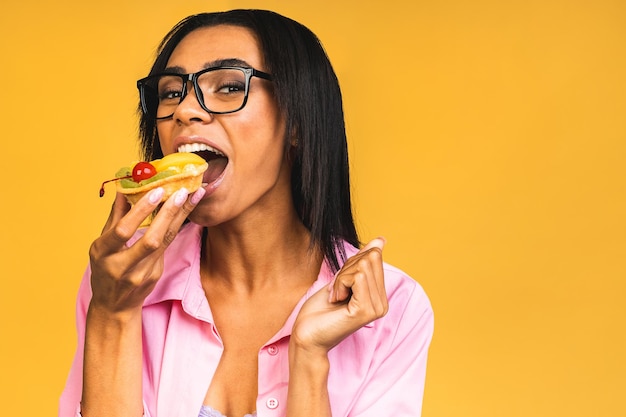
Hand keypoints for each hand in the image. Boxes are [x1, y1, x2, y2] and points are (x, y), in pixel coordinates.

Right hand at [87, 186, 204, 315]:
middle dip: (168, 214)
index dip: (140, 211)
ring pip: (165, 241)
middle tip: (182, 191)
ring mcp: (143, 273)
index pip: (123, 231)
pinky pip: (168, 245)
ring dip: (181, 216)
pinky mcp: (156, 274)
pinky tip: (186, 209)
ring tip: (194, 195)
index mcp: (104, 254)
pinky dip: (177, 225)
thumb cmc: (104, 270)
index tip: (156, 191)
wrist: (114, 306)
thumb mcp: (101, 246)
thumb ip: (114, 218)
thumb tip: (124, 189)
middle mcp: (124, 266)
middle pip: (150, 239)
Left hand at [290, 238, 388, 355]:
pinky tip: (336, 300)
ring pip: (362, 266)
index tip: (340, 284)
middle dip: (346, 269)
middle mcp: (382, 303)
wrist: (306, 336)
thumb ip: (362, 262)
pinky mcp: (365, 311)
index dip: (350, 263)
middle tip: (336, 291)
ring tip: (336, 297)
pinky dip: (340, 284)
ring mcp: (376, 308)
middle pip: (370, 258)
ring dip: (341, 278)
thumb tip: (381, 240)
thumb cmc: (320, 310)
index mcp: (379, 296)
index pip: (374, 256)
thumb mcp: (342, 279)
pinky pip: (356, 277)